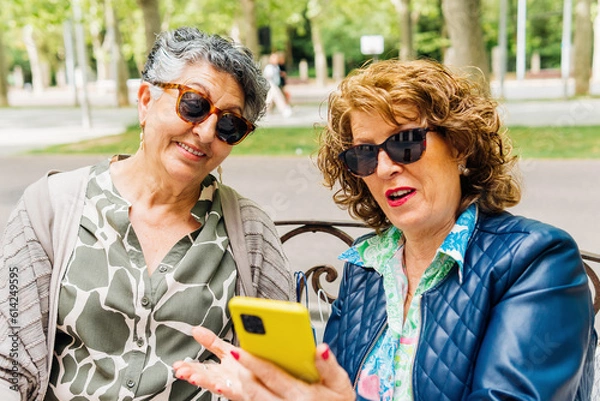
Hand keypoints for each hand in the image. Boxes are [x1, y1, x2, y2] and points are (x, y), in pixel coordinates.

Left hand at [173, 326, 355, 400]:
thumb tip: (320, 349)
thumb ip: (329, 366)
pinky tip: (237, 382)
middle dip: (239, 371)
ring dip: (237, 384)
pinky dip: (241, 394)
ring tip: (230, 368)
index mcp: (302, 396)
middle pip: (254, 389)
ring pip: (250, 399)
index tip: (238, 350)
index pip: (272, 377)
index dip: (253, 362)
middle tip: (229, 354)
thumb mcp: (340, 384)